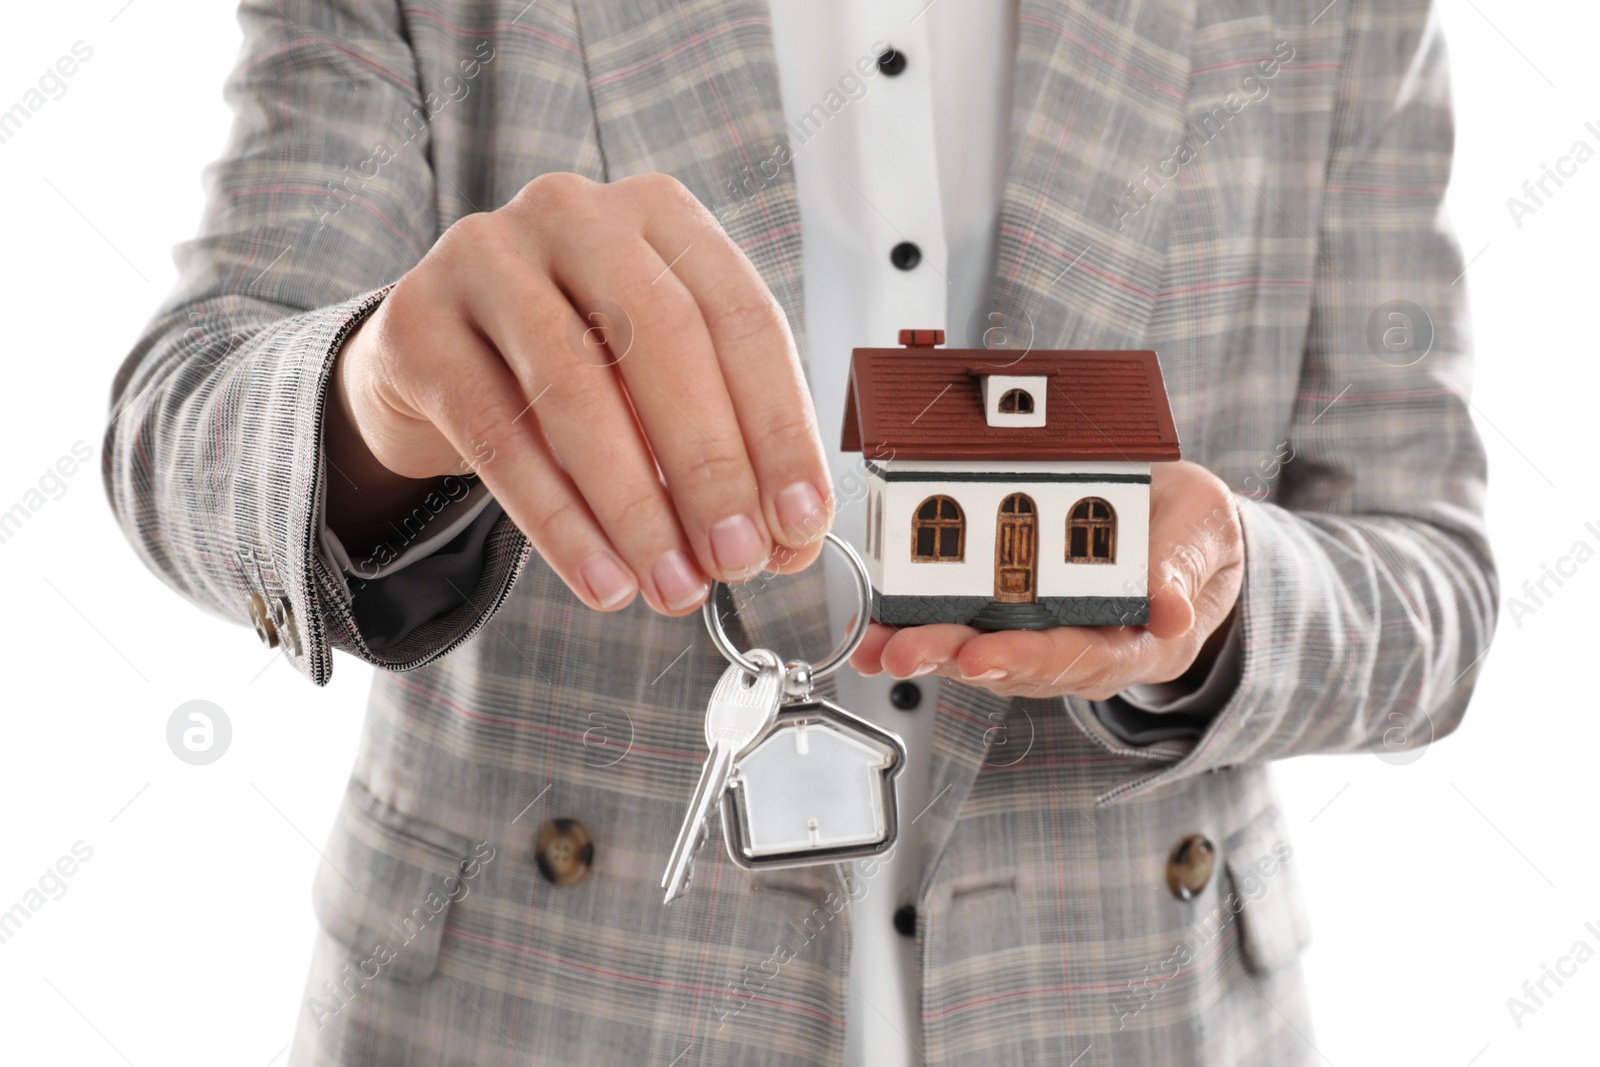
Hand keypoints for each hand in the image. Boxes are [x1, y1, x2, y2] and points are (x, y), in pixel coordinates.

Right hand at [324, 172, 832, 614]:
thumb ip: (730, 450)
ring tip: (670, 585)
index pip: (744, 318)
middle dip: (711, 465)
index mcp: (662, 214)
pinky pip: (497, 435)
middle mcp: (576, 215)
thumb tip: (787, 544)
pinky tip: (600, 578)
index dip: (780, 428)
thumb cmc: (576, 365)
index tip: (799, 522)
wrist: (436, 358)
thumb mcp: (660, 388)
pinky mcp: (417, 323)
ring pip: (576, 389)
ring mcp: (486, 258)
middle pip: (664, 338)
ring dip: (635, 505)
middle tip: (736, 560)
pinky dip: (558, 522)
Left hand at [848, 461, 1243, 699]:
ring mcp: (1051, 640)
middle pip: (1018, 668)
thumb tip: (1169, 611)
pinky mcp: (1019, 621)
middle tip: (905, 654)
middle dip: (955, 660)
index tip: (983, 655)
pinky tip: (880, 630)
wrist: (1183, 524)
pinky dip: (924, 629)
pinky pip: (969, 631)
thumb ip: (1183, 566)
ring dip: (928, 652)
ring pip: (984, 656)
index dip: (1028, 658)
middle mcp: (1090, 654)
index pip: (1082, 659)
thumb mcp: (1205, 530)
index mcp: (1143, 643)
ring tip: (879, 645)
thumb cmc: (1194, 529)